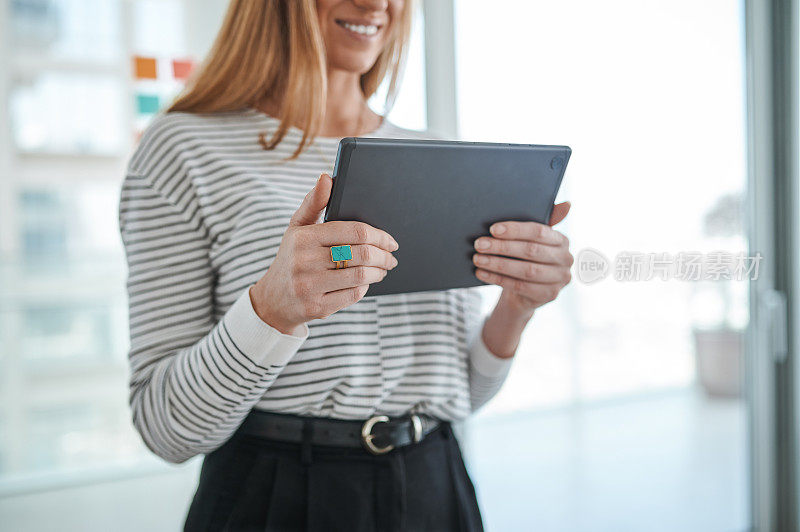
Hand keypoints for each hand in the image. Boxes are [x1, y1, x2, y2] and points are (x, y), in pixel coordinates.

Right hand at [250, 174, 398, 334]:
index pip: (354, 232)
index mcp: (303, 237)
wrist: (273, 300)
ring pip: (360, 276)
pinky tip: (367, 282)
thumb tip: (327, 177)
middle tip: (391, 257)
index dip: (379, 236)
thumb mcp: (297, 228)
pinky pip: (353, 295)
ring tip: (383, 269)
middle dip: (384, 255)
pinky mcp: (316, 308)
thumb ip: (314, 202)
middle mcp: (304, 261)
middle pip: (361, 254)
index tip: (391, 241)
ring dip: (379, 272)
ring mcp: (309, 286)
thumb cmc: (292, 257)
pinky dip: (366, 287)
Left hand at [473, 202, 572, 316]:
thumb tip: (567, 204)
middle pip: (531, 251)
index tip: (492, 229)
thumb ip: (541, 222)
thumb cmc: (525, 258)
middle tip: (479, 244)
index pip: (539, 232)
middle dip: (502, 247)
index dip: (515, 230)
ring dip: (498, 264)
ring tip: (477, 259)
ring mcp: (560, 279)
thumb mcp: (531, 239)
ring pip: (525, 270)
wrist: (525, 292)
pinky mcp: (549, 295)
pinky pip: (520, 286)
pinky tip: (481, 273)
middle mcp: (566, 259)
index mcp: (562, 240)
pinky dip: (498, 279)